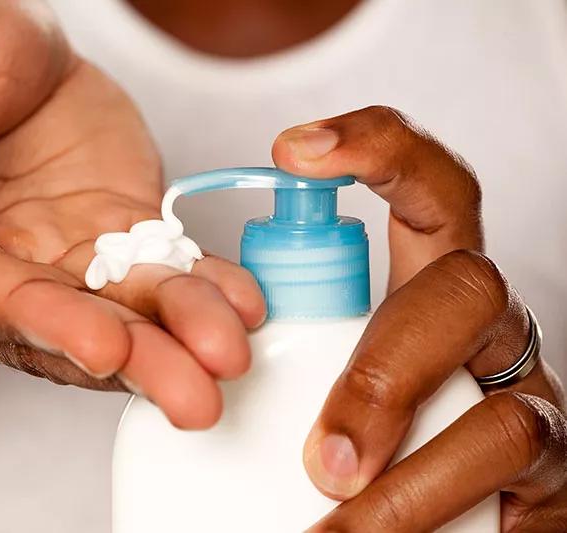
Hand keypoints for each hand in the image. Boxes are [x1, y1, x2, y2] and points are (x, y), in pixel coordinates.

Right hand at [0, 0, 264, 428]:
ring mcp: (51, 255)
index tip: (104, 345)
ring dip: (175, 339)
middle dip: (129, 360)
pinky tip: (241, 303)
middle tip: (194, 394)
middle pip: (54, 326)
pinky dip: (200, 291)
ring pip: (116, 311)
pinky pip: (157, 272)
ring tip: (230, 351)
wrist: (15, 42)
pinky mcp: (108, 238)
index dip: (38, 322)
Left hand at [273, 107, 566, 530]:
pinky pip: (515, 492)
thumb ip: (285, 352)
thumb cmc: (365, 430)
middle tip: (320, 459)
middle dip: (386, 371)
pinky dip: (436, 521)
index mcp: (430, 289)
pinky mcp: (550, 482)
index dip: (379, 151)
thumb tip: (177, 367)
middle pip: (465, 290)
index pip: (426, 195)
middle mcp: (488, 333)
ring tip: (335, 530)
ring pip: (504, 419)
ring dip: (412, 484)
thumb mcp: (318, 370)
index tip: (293, 152)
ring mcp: (527, 402)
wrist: (456, 516)